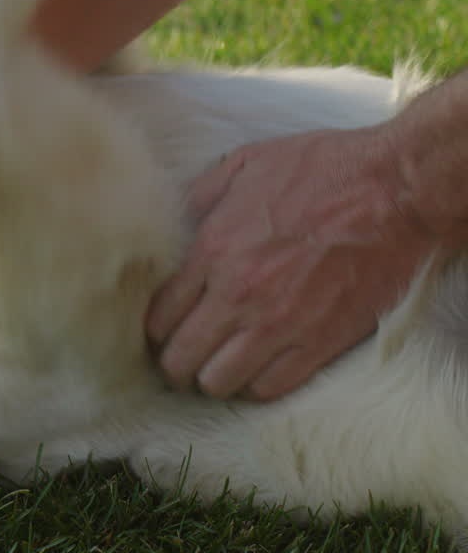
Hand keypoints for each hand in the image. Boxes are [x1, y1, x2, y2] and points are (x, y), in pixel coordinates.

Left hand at [145, 127, 437, 399]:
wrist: (398, 189)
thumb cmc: (323, 169)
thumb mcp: (245, 165)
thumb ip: (199, 197)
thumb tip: (174, 228)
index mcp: (213, 252)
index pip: (159, 318)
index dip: (154, 333)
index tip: (161, 334)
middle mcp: (238, 295)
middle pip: (180, 359)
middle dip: (173, 365)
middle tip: (180, 360)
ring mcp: (279, 323)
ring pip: (219, 382)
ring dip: (212, 379)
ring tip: (216, 368)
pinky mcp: (319, 341)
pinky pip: (270, 387)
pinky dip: (256, 386)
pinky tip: (255, 371)